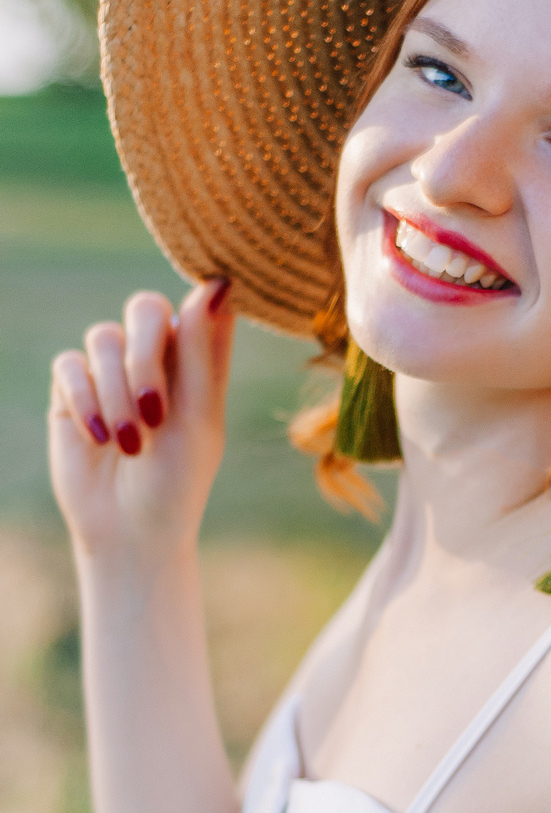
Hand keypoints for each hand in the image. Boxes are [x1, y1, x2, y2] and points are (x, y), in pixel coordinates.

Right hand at [49, 280, 234, 560]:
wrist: (130, 530)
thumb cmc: (178, 479)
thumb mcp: (199, 416)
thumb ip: (203, 350)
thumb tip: (218, 283)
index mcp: (197, 360)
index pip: (199, 306)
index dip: (198, 300)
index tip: (204, 304)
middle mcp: (154, 357)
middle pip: (145, 308)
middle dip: (146, 356)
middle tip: (154, 410)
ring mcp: (110, 371)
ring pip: (103, 338)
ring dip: (117, 393)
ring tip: (130, 444)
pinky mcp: (72, 390)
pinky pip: (70, 366)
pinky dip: (86, 401)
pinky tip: (100, 437)